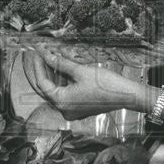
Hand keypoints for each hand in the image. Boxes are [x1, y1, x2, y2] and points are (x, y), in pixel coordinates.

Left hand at [21, 50, 143, 120]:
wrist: (126, 95)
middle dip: (43, 70)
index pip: (42, 83)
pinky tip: (61, 69)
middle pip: (47, 89)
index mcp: (62, 102)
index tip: (37, 52)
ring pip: (56, 91)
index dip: (38, 66)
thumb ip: (60, 63)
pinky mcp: (79, 108)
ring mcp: (72, 111)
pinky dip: (62, 83)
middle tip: (41, 54)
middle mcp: (64, 110)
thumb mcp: (80, 71)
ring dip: (53, 76)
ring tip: (50, 59)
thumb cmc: (106, 84)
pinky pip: (65, 95)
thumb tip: (46, 55)